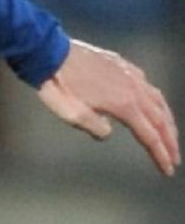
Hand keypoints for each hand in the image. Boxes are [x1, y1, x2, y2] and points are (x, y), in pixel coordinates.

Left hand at [37, 40, 179, 175]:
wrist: (50, 53)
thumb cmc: (58, 87)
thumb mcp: (71, 115)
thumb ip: (94, 128)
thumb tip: (107, 133)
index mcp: (124, 104)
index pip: (149, 135)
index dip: (160, 154)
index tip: (168, 169)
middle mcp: (134, 89)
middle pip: (160, 119)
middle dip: (170, 141)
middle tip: (175, 158)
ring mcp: (130, 75)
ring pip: (158, 101)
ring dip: (167, 121)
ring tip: (171, 136)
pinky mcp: (123, 66)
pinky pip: (148, 85)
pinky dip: (157, 101)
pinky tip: (154, 105)